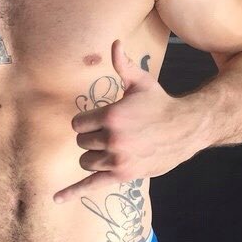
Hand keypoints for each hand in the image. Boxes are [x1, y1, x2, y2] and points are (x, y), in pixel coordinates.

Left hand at [54, 40, 197, 202]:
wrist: (184, 128)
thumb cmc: (159, 102)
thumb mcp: (140, 82)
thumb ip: (122, 64)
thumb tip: (114, 43)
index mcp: (111, 115)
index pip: (78, 124)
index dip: (87, 121)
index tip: (99, 118)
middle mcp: (112, 139)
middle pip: (81, 142)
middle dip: (91, 136)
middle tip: (110, 131)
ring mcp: (117, 159)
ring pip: (86, 161)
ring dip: (93, 155)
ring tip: (110, 147)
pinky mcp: (123, 175)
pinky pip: (92, 186)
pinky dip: (72, 192)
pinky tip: (56, 199)